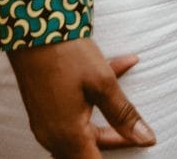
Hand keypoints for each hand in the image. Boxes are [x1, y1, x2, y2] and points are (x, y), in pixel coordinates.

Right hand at [7, 40, 148, 155]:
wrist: (31, 30)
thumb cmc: (67, 55)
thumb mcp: (103, 84)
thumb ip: (124, 115)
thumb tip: (145, 138)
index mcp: (67, 135)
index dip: (118, 150)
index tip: (135, 145)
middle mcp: (52, 135)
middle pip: (87, 151)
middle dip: (114, 140)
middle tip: (137, 129)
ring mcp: (45, 123)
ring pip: (80, 133)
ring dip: (103, 122)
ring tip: (122, 102)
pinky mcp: (42, 108)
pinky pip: (69, 117)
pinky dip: (90, 105)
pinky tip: (115, 70)